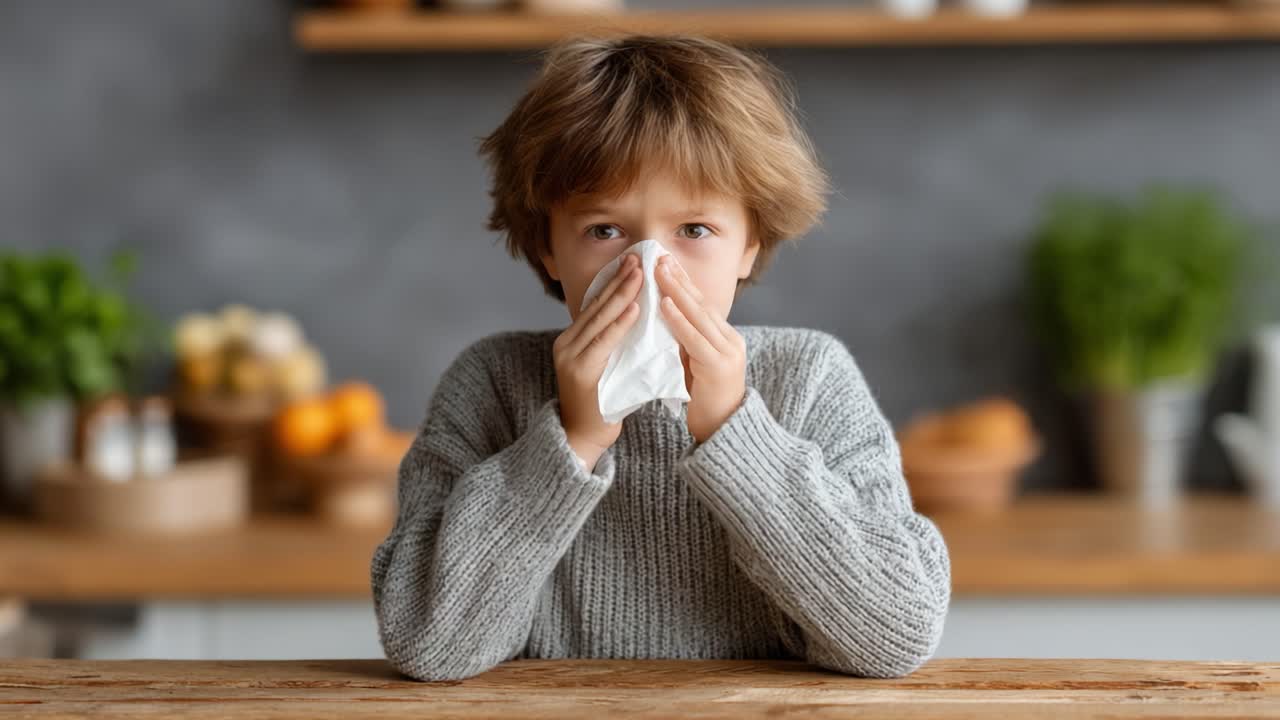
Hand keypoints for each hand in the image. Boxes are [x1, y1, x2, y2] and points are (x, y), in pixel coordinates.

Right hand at [554, 253, 641, 468]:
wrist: (581, 437)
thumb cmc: (600, 404)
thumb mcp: (605, 366)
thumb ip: (613, 344)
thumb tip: (638, 318)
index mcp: (571, 340)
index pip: (595, 305)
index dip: (614, 282)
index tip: (633, 262)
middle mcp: (566, 344)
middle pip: (597, 306)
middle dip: (619, 280)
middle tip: (638, 258)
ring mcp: (571, 357)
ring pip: (600, 319)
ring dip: (622, 294)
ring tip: (639, 274)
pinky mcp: (581, 372)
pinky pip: (604, 342)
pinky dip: (620, 324)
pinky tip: (634, 308)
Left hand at [655, 255, 746, 442]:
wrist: (724, 432)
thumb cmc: (704, 400)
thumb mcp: (693, 364)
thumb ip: (683, 341)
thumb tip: (661, 318)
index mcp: (724, 337)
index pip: (701, 303)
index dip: (683, 281)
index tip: (664, 261)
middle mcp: (730, 340)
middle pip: (701, 302)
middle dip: (678, 278)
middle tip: (658, 256)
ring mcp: (727, 352)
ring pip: (699, 315)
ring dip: (676, 291)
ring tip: (659, 271)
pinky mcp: (719, 368)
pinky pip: (695, 339)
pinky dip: (678, 320)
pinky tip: (665, 305)